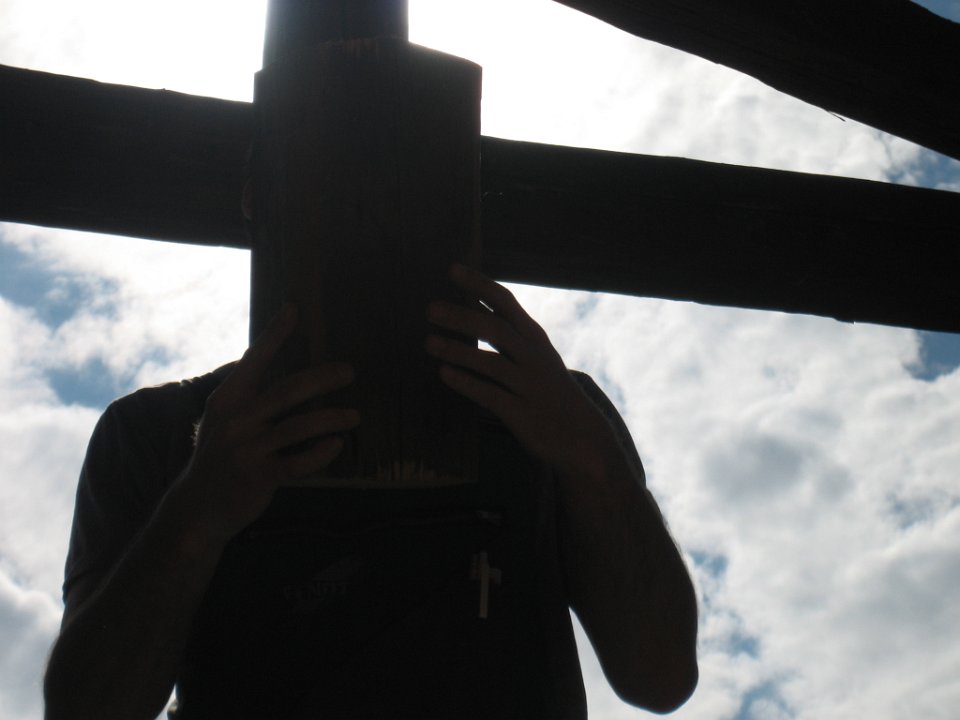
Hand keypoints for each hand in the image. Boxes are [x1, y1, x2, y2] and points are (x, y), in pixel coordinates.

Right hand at [174, 305, 358, 543]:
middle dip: (322, 378)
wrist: (197, 509)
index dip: (275, 334)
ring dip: (331, 418)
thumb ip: (248, 399)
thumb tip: (287, 374)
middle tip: (349, 372)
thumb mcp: (223, 422)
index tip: (294, 309)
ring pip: (298, 427)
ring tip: (354, 415)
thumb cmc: (221, 459)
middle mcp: (235, 421)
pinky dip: (321, 453)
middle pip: (286, 391)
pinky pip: (298, 463)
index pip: (254, 359)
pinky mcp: (258, 477)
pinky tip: (337, 445)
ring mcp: (246, 450)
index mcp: (227, 400)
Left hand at [426, 265, 615, 478]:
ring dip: (458, 351)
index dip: (478, 285)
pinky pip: (490, 395)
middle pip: (495, 330)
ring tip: (428, 342)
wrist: (581, 437)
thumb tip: (469, 308)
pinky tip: (443, 374)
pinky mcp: (521, 414)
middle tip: (430, 309)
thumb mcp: (535, 355)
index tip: (451, 269)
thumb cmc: (547, 390)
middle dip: (462, 317)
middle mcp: (532, 357)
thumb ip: (507, 333)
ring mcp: (527, 386)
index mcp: (533, 337)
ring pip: (491, 363)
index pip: (505, 302)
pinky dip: (466, 384)